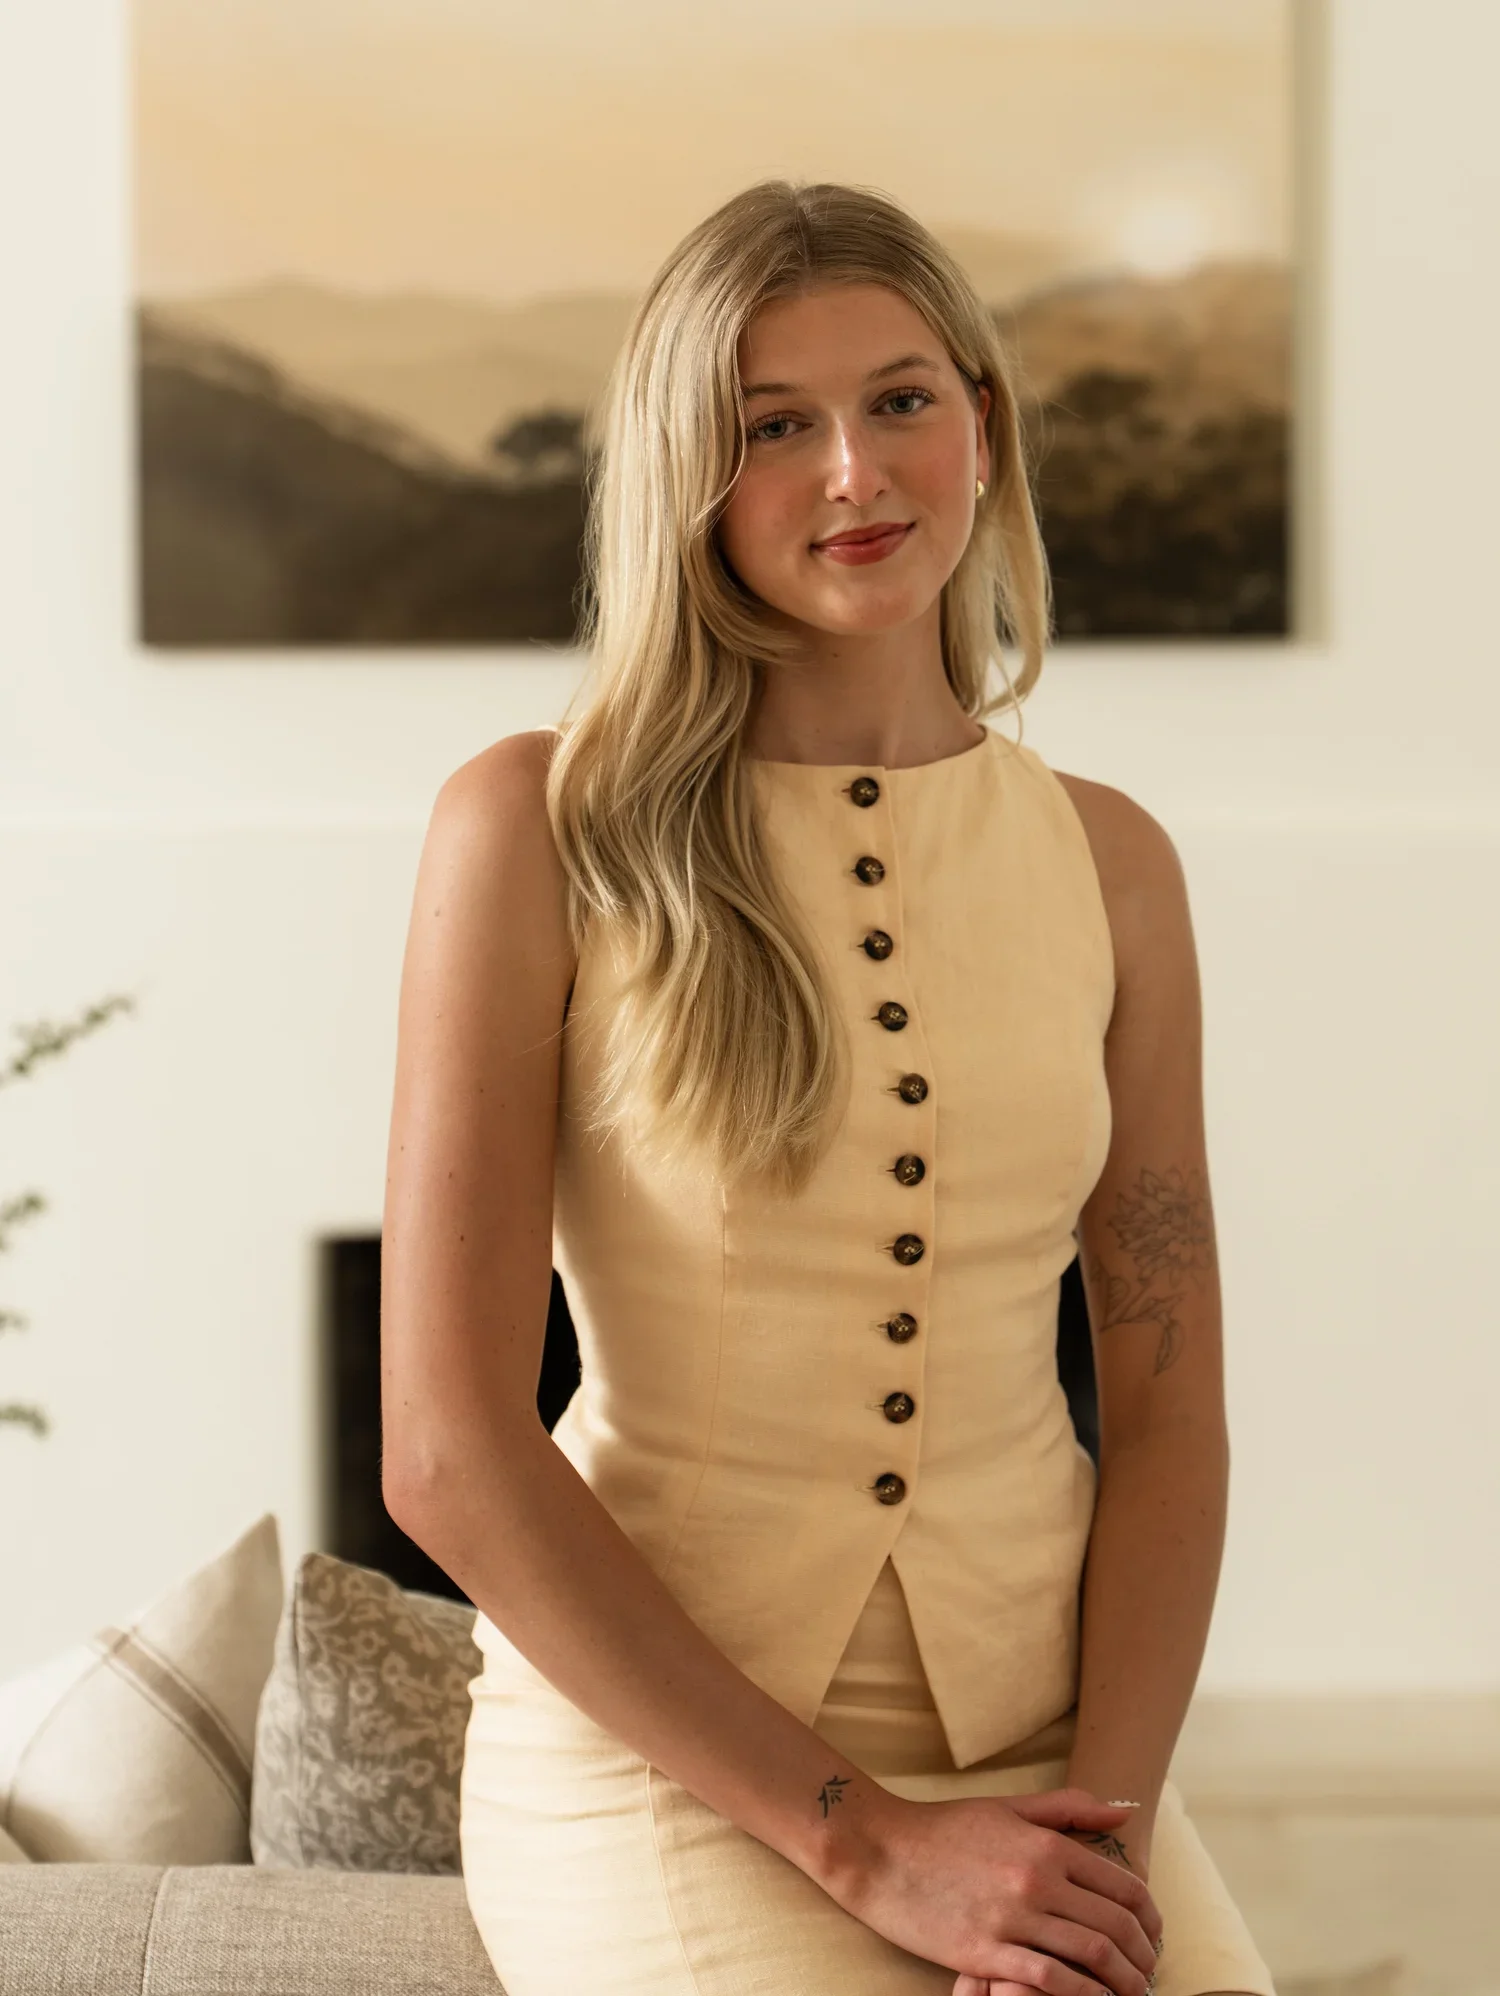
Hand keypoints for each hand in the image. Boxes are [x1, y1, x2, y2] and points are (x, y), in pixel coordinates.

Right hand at [951, 1827, 1163, 1995]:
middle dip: (1145, 1956)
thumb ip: (1068, 1807)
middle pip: (1116, 1925)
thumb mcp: (1007, 1807)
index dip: (1150, 1918)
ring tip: (1133, 1995)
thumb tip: (1123, 1810)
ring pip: (1093, 1956)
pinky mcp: (985, 1953)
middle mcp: (1036, 1879)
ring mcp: (1011, 1918)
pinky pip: (1050, 1980)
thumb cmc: (943, 1828)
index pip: (1123, 1886)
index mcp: (1046, 1844)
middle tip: (1150, 1973)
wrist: (879, 1851)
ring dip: (1124, 1982)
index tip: (1154, 1937)